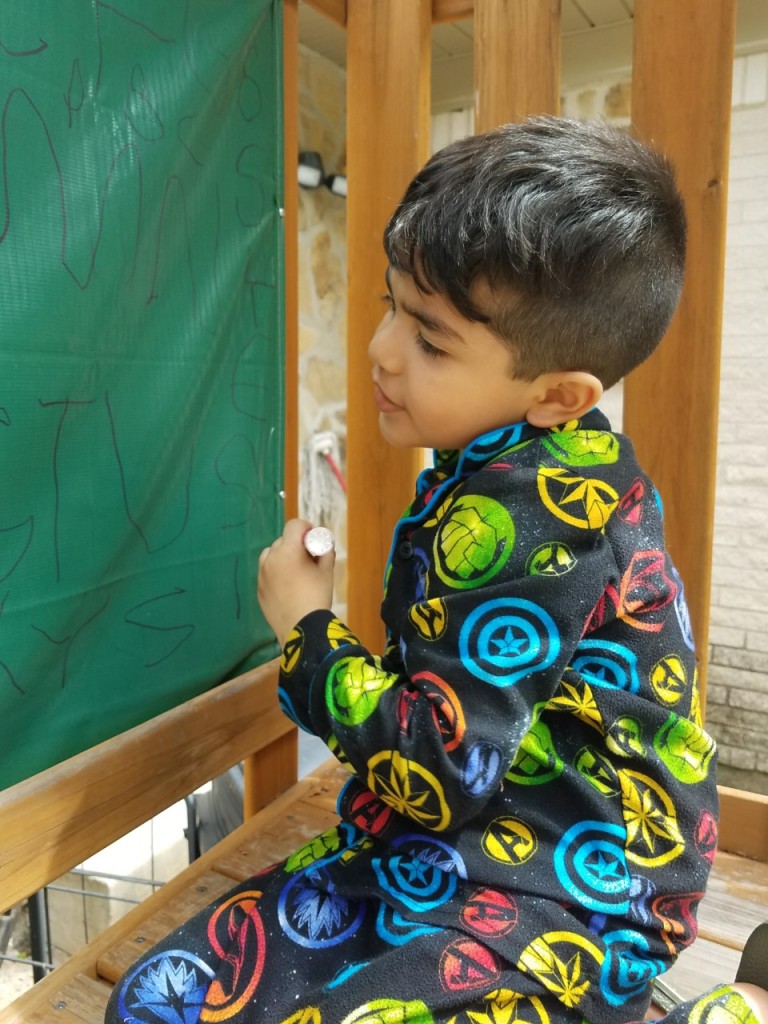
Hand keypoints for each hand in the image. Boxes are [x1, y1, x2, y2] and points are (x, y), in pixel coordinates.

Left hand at [258, 519, 334, 646]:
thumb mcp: (327, 571)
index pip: (294, 526)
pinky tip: (288, 588)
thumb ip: (326, 552)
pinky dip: (276, 574)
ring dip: (282, 557)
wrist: (301, 628)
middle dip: (296, 545)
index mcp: (288, 550)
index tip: (314, 539)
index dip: (306, 528)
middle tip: (308, 559)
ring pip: (271, 555)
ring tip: (295, 572)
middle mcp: (271, 559)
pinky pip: (267, 573)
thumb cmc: (317, 596)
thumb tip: (324, 544)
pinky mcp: (258, 589)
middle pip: (283, 540)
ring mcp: (262, 575)